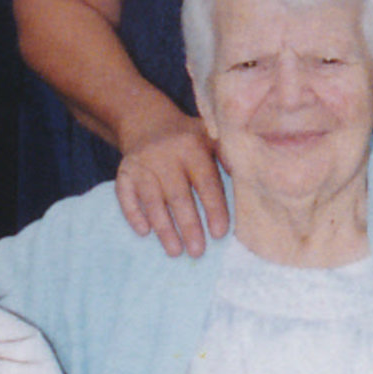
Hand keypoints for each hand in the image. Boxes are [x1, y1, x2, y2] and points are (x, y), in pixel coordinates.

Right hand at [114, 118, 230, 255]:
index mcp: (192, 147)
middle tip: (197, 251)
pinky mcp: (124, 172)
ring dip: (164, 228)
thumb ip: (227, 155)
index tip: (220, 233)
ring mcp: (142, 164)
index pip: (205, 182)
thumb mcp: (210, 136)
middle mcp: (165, 155)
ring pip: (152, 200)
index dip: (213, 208)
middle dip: (188, 226)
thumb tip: (248, 180)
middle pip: (178, 196)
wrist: (147, 122)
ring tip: (175, 251)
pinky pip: (125, 195)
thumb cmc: (187, 138)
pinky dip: (134, 214)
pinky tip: (144, 233)